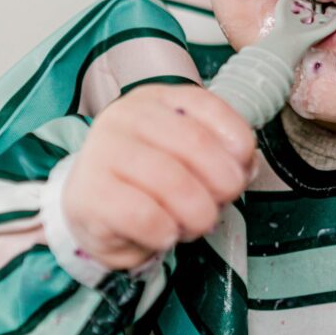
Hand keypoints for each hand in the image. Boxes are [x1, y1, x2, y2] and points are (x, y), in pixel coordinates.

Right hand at [61, 83, 256, 269]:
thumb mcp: (189, 161)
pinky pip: (144, 215)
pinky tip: (166, 234)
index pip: (208, 107)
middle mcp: (127, 115)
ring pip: (172, 180)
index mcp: (157, 99)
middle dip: (223, 184)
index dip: (237, 143)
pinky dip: (166, 231)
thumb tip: (246, 168)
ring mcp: (103, 150)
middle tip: (220, 205)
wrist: (94, 210)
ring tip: (194, 225)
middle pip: (195, 143)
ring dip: (197, 213)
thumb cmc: (149, 182)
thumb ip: (223, 157)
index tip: (242, 171)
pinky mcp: (89, 192)